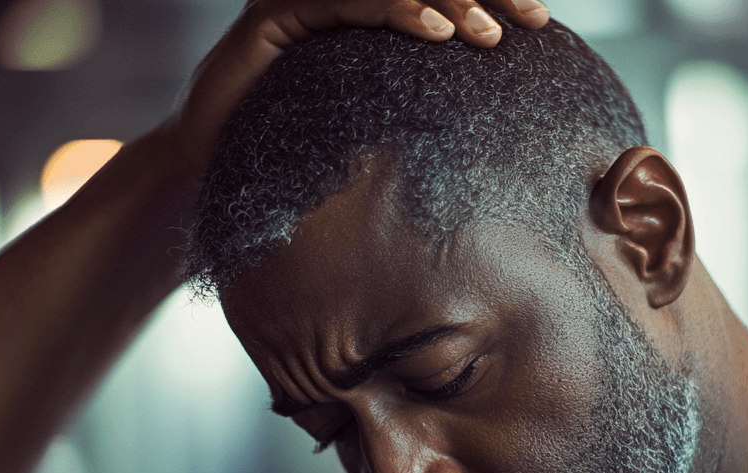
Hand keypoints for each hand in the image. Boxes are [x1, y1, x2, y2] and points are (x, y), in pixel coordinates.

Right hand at [162, 0, 549, 172]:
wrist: (204, 180)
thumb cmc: (287, 163)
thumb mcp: (368, 137)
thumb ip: (416, 120)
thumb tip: (489, 142)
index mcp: (360, 15)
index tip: (542, 22)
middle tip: (535, 18)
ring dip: (449, 0)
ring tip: (490, 34)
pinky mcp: (271, 14)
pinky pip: (342, 2)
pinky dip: (394, 9)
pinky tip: (437, 31)